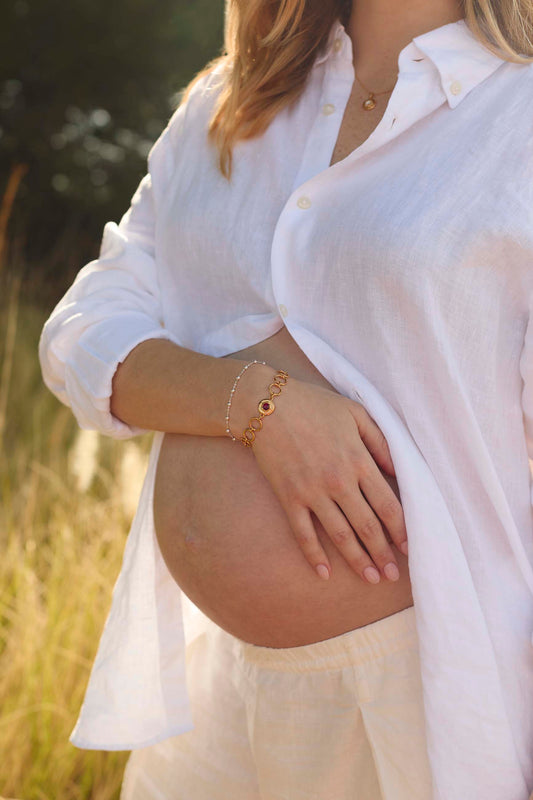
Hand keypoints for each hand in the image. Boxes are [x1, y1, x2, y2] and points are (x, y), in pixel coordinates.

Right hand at [250, 377, 407, 582]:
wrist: (265, 405)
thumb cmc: (314, 405)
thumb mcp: (356, 413)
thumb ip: (380, 442)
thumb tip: (400, 470)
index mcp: (359, 461)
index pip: (388, 505)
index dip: (401, 530)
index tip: (410, 549)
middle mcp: (339, 481)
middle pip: (368, 526)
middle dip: (383, 554)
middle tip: (393, 575)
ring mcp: (312, 492)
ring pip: (340, 535)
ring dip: (357, 561)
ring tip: (371, 579)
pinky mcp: (289, 497)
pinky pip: (303, 533)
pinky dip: (314, 555)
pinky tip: (325, 573)